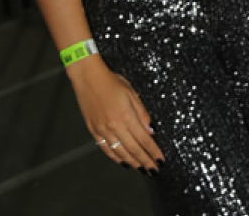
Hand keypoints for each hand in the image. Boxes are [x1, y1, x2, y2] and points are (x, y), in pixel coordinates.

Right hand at [67, 56, 164, 173]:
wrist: (88, 78)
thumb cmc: (112, 82)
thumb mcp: (132, 94)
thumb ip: (142, 114)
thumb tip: (151, 131)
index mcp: (126, 116)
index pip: (144, 139)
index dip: (153, 151)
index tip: (160, 160)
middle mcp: (114, 126)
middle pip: (133, 149)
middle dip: (145, 161)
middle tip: (154, 170)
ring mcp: (102, 130)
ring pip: (120, 152)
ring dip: (132, 162)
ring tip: (141, 169)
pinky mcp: (93, 130)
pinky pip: (105, 148)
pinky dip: (115, 157)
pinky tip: (123, 162)